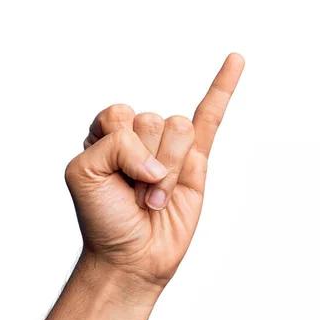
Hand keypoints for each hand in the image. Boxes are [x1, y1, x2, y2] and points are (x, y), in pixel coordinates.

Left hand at [64, 53, 244, 287]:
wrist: (131, 258)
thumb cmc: (103, 220)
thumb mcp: (83, 175)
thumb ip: (113, 144)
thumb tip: (160, 155)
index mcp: (108, 133)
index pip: (120, 114)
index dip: (118, 148)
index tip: (110, 182)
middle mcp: (140, 136)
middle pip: (153, 120)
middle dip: (143, 165)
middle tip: (135, 196)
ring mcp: (170, 147)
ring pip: (180, 129)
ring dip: (168, 171)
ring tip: (155, 198)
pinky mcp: (197, 161)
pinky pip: (212, 115)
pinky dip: (224, 86)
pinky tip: (236, 60)